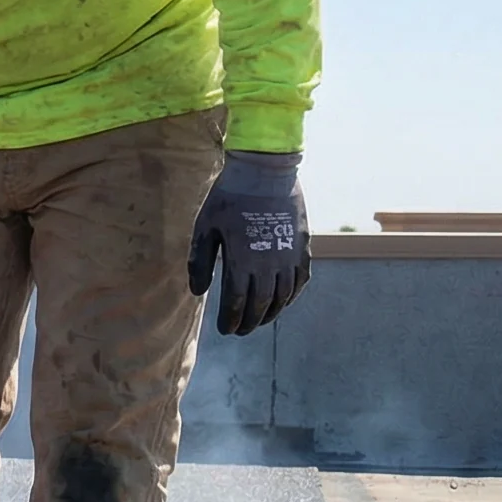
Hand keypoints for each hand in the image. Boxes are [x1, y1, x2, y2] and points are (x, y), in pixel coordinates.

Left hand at [187, 151, 310, 334]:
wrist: (265, 171)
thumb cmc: (228, 198)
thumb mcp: (205, 226)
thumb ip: (200, 261)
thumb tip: (198, 292)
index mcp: (243, 260)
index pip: (238, 302)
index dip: (231, 319)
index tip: (225, 329)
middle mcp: (270, 262)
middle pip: (261, 304)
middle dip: (250, 322)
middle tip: (240, 331)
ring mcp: (290, 255)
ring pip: (283, 296)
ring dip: (271, 312)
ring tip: (259, 320)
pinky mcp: (303, 246)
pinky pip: (300, 279)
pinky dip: (291, 295)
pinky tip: (281, 301)